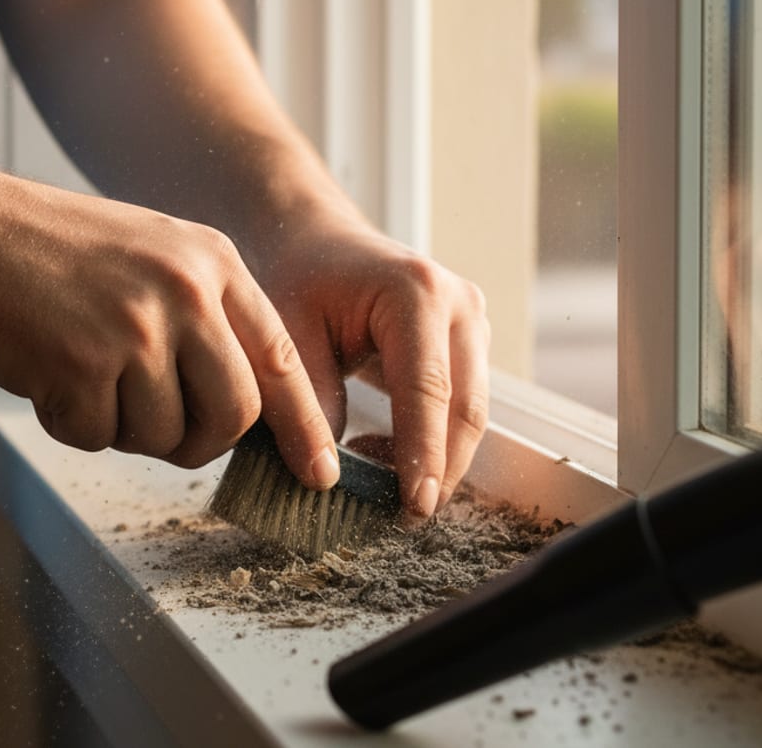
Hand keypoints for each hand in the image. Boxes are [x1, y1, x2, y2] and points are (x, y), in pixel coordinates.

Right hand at [0, 172, 338, 484]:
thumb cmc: (54, 252)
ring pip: (164, 438)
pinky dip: (71, 422)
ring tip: (83, 371)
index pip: (282, 360)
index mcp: (213, 264)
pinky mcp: (82, 364)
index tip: (316, 473)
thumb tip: (241, 409)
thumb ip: (205, 319)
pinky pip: (98, 438)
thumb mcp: (155, 256)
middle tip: (159, 429)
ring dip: (122, 426)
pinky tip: (48, 372)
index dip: (303, 426)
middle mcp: (187, 293)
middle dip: (200, 442)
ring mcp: (137, 328)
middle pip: (234, 416)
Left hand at [255, 212, 490, 516]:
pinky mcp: (468, 343)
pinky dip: (431, 441)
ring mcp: (472, 322)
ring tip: (381, 488)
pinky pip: (461, 405)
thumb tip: (326, 474)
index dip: (423, 453)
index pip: (428, 389)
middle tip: (402, 518)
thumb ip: (309, 401)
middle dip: (439, 470)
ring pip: (471, 413)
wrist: (317, 242)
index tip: (413, 506)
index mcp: (416, 292)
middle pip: (465, 408)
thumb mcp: (290, 334)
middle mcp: (458, 304)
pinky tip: (384, 455)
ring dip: (436, 460)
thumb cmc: (300, 280)